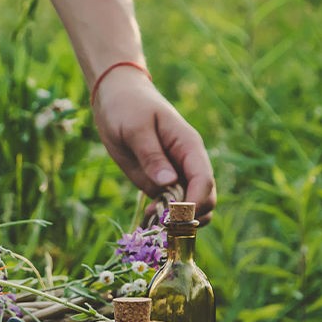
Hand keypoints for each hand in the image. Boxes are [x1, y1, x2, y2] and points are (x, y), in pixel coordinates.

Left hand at [92, 68, 215, 223]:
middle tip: (161, 222)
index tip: (176, 217)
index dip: (195, 202)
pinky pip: (171, 208)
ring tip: (154, 221)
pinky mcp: (158, 184)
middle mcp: (187, 164)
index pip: (204, 180)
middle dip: (189, 217)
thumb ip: (151, 155)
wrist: (116, 98)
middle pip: (205, 199)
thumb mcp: (136, 128)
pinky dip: (165, 219)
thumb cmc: (128, 107)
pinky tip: (148, 219)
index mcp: (189, 147)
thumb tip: (168, 184)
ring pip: (192, 207)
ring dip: (178, 222)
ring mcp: (174, 176)